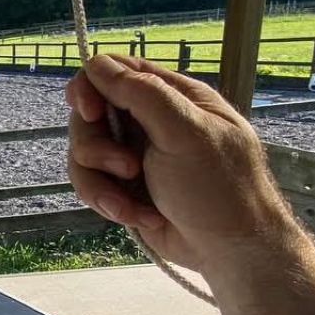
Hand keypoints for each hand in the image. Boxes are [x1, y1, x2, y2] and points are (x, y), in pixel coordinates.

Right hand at [66, 55, 300, 279]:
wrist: (231, 252)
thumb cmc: (219, 187)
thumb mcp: (184, 132)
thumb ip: (140, 93)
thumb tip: (95, 62)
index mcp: (170, 97)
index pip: (114, 72)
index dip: (91, 87)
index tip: (88, 110)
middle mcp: (148, 122)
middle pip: (89, 116)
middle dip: (96, 147)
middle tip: (125, 168)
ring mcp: (133, 156)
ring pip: (84, 154)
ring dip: (100, 183)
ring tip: (128, 205)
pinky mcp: (123, 189)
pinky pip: (92, 185)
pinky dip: (109, 203)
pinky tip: (138, 217)